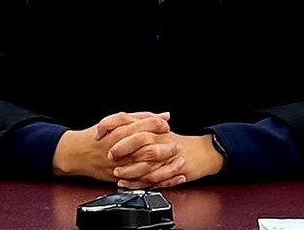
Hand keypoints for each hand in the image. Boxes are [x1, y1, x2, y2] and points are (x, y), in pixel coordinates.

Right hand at [53, 112, 174, 182]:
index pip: (145, 126)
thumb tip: (165, 115)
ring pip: (148, 168)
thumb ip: (141, 117)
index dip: (159, 125)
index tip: (167, 125)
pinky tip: (170, 178)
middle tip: (176, 146)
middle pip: (149, 149)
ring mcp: (122, 166)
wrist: (78, 153)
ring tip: (178, 162)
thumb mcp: (117, 120)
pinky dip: (159, 181)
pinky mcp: (122, 179)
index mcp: (121, 132)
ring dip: (166, 166)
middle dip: (166, 148)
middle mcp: (122, 150)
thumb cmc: (97, 135)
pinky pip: (143, 182)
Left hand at [108, 120, 223, 189]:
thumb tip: (119, 124)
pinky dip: (138, 181)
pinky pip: (152, 177)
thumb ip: (141, 125)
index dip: (114, 125)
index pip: (132, 120)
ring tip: (116, 173)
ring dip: (128, 167)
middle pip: (139, 138)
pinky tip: (127, 183)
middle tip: (109, 154)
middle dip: (122, 147)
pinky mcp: (170, 169)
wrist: (203, 152)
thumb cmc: (179, 142)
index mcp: (154, 126)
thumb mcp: (160, 130)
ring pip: (145, 160)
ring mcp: (165, 154)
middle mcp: (159, 138)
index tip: (100, 133)